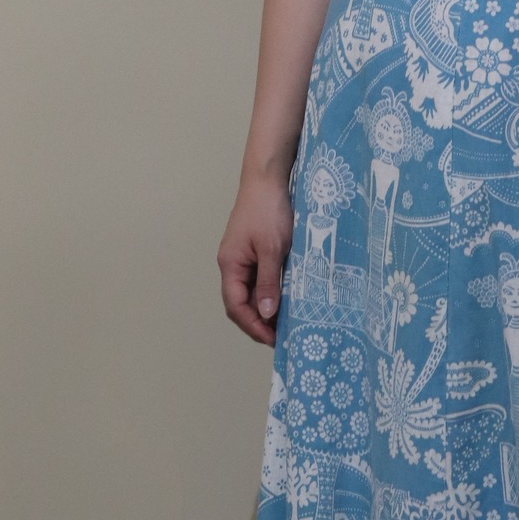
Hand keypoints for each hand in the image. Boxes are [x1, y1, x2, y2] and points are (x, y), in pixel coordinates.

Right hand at [217, 172, 293, 345]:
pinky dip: (272, 292)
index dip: (253, 326)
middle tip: (282, 337)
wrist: (268, 179)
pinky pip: (260, 279)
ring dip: (266, 309)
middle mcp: (233, 264)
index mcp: (230, 265)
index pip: (236, 306)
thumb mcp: (272, 249)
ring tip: (287, 323)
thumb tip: (267, 313)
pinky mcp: (254, 252)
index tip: (273, 340)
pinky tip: (288, 300)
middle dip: (259, 322)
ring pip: (252, 293)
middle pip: (241, 303)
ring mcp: (243, 258)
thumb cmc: (269, 210)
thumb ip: (269, 282)